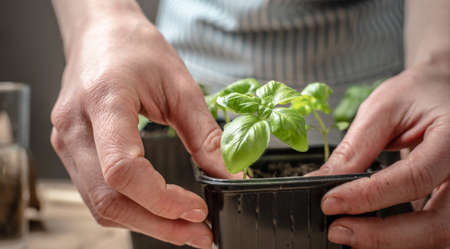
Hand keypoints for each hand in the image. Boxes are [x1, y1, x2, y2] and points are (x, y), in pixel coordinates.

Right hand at [50, 15, 232, 248]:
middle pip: (109, 199)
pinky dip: (130, 209)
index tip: (198, 210)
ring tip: (184, 229)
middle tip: (198, 234)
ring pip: (101, 204)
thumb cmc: (136, 48)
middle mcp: (75, 128)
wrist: (101, 33)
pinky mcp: (73, 150)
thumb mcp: (180, 85)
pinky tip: (157, 210)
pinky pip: (97, 193)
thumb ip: (205, 135)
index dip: (162, 199)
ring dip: (145, 223)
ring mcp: (67, 142)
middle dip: (158, 225)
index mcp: (103, 101)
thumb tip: (229, 174)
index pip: (123, 169)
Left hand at [308, 62, 449, 248]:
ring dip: (392, 242)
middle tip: (338, 230)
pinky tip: (374, 231)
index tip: (330, 202)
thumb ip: (356, 149)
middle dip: (383, 235)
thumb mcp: (383, 110)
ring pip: (439, 236)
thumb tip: (322, 182)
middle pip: (438, 223)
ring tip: (351, 233)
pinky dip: (403, 237)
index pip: (415, 177)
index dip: (369, 196)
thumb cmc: (418, 95)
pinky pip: (435, 231)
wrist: (443, 91)